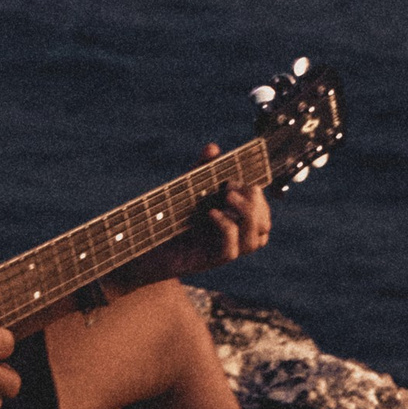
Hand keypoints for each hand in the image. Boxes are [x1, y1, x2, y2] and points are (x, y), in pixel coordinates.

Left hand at [172, 140, 270, 277]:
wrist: (143, 241)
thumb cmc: (168, 215)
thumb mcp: (187, 187)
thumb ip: (202, 169)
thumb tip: (213, 148)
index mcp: (235, 220)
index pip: (263, 211)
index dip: (258, 197)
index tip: (235, 179)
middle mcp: (235, 237)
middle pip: (264, 225)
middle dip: (255, 202)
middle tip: (230, 188)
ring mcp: (224, 250)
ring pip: (256, 240)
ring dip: (247, 214)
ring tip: (226, 196)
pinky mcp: (210, 261)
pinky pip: (231, 250)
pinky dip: (226, 228)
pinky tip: (211, 213)